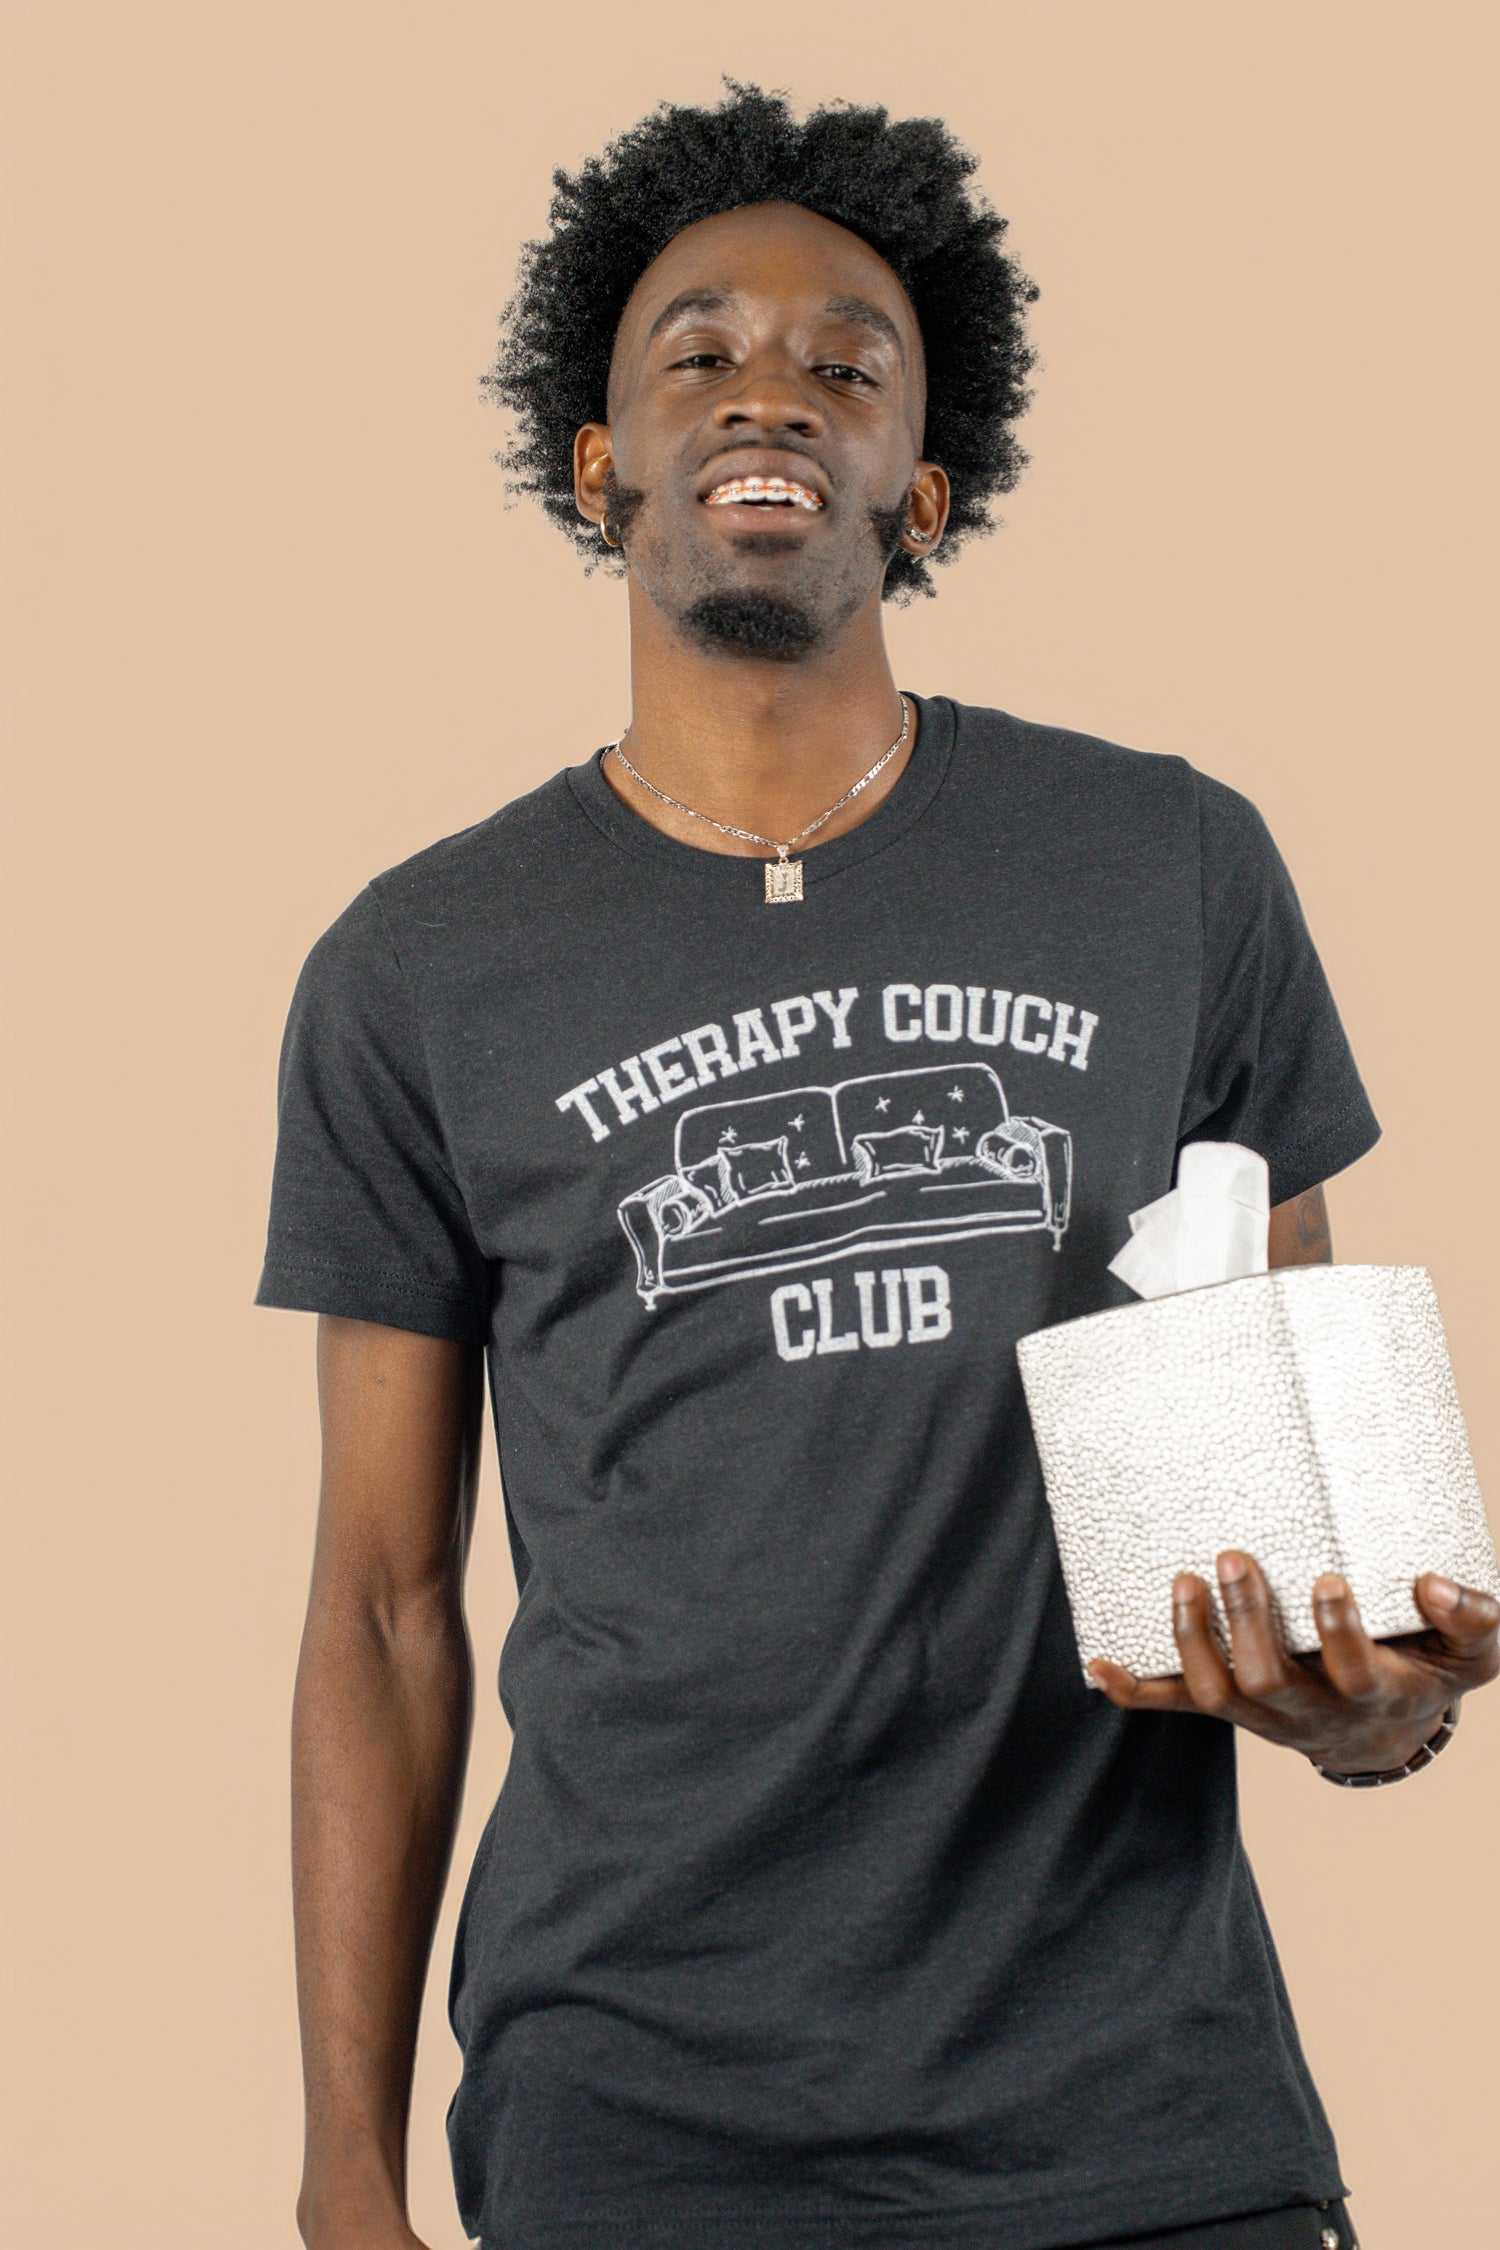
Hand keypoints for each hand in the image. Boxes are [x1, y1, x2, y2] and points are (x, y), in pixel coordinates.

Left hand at [1088, 1552, 1499, 1773]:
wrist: (1385, 1728)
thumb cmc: (1427, 1667)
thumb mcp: (1471, 1653)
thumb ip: (1472, 1617)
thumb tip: (1432, 1583)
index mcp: (1372, 1692)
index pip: (1355, 1674)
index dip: (1340, 1633)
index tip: (1330, 1580)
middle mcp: (1309, 1711)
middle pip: (1269, 1681)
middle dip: (1248, 1623)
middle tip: (1235, 1557)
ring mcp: (1261, 1714)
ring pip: (1214, 1695)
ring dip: (1190, 1639)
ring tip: (1183, 1579)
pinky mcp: (1229, 1707)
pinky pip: (1171, 1708)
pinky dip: (1134, 1691)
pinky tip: (1099, 1664)